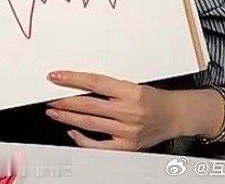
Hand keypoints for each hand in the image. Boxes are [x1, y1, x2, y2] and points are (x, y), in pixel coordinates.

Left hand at [45, 71, 181, 150]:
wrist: (175, 115)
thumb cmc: (153, 97)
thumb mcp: (133, 84)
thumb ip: (108, 87)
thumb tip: (79, 85)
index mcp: (130, 91)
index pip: (94, 82)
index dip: (72, 79)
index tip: (56, 77)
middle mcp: (129, 111)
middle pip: (89, 105)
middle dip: (65, 101)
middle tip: (49, 97)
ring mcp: (128, 131)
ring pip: (91, 124)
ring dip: (69, 118)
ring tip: (54, 111)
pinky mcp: (128, 147)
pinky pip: (100, 146)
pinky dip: (83, 140)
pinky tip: (72, 131)